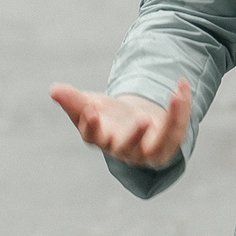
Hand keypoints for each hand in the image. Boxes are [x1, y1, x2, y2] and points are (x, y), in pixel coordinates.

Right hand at [48, 79, 191, 168]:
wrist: (136, 124)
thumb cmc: (109, 117)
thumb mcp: (91, 106)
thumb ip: (73, 101)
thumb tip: (53, 89)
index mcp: (101, 138)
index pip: (92, 136)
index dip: (90, 124)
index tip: (90, 109)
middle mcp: (124, 149)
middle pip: (127, 148)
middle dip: (135, 135)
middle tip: (142, 119)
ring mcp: (148, 149)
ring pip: (160, 144)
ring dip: (170, 122)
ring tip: (175, 97)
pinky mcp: (168, 143)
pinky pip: (178, 128)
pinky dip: (182, 108)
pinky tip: (182, 85)